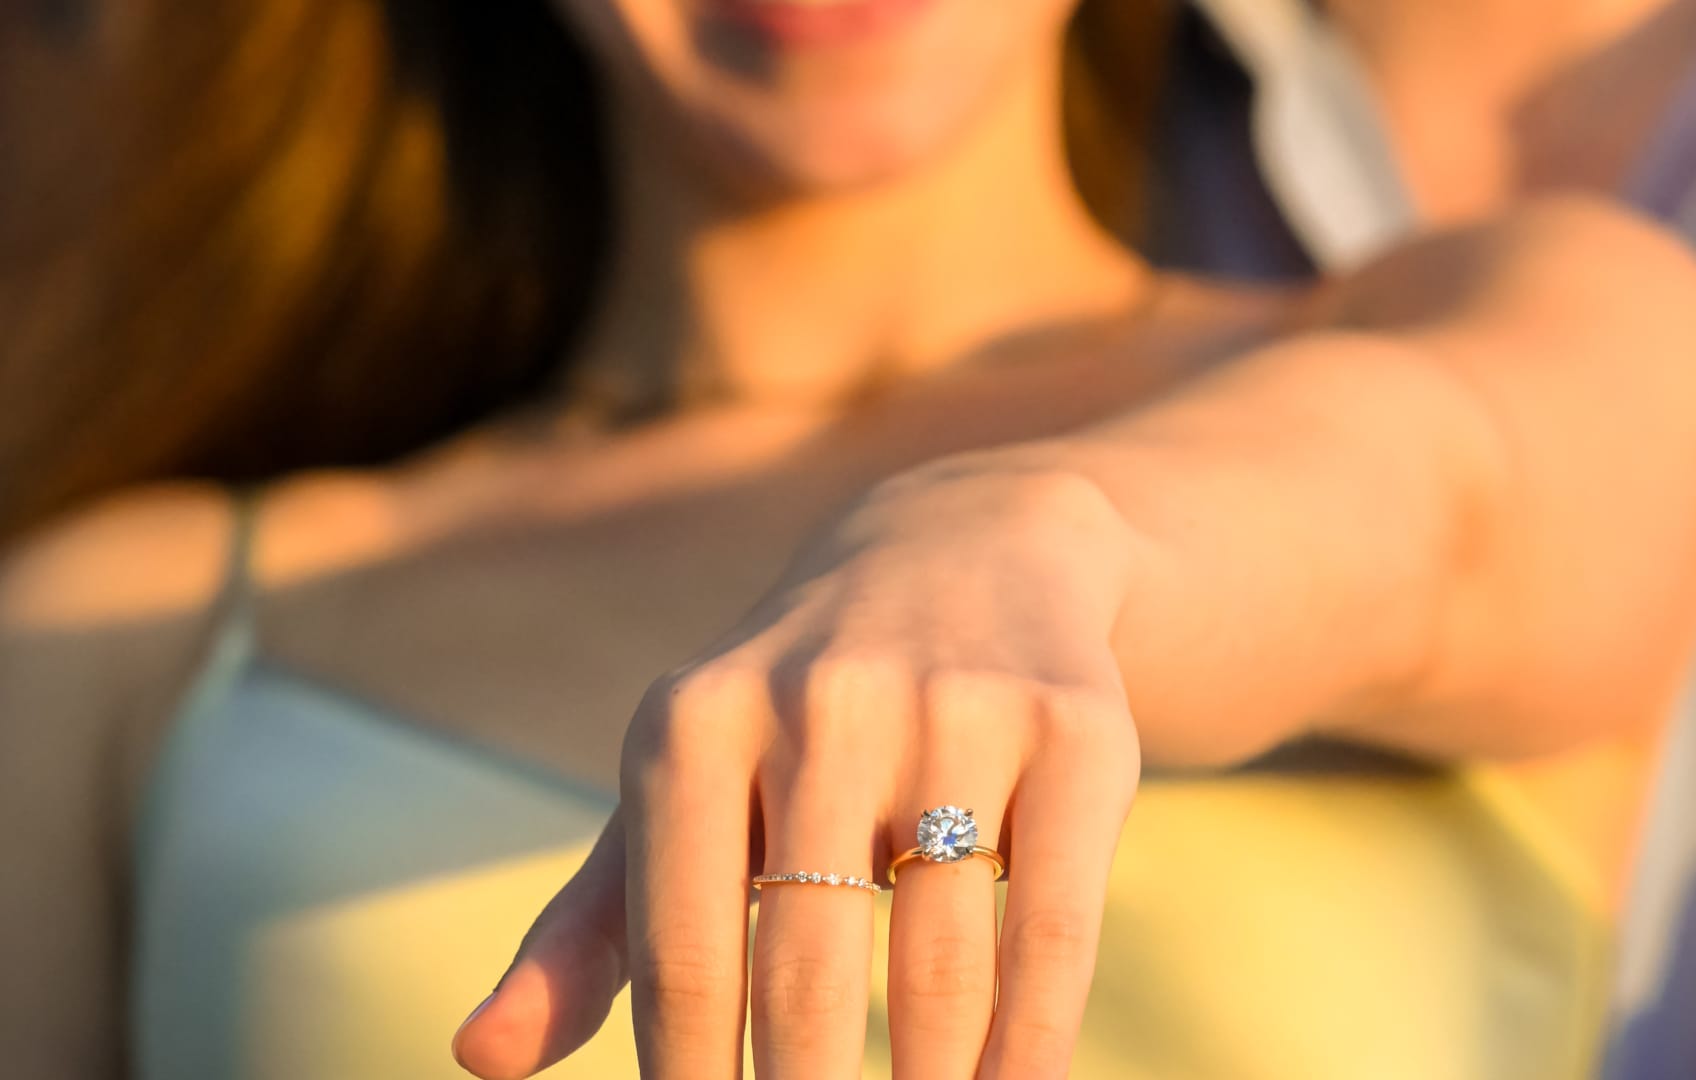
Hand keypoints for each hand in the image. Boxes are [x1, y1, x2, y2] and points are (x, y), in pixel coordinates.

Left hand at [453, 459, 1143, 1078]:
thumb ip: (588, 925)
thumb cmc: (795, 709)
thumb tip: (478, 1060)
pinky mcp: (1075, 726)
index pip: (682, 958)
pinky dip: (1032, 1041)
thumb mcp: (681, 784)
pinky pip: (1053, 923)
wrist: (973, 549)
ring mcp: (956, 706)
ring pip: (940, 959)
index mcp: (692, 722)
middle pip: (806, 969)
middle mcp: (821, 700)